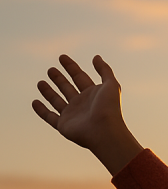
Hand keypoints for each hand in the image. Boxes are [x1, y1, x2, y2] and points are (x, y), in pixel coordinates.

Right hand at [33, 54, 142, 174]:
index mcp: (93, 94)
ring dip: (48, 92)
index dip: (71, 67)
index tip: (62, 57)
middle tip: (51, 69)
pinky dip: (41, 110)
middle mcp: (82, 104)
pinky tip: (35, 102)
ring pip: (57, 101)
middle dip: (59, 79)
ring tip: (40, 82)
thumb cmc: (109, 108)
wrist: (105, 131)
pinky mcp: (63, 125)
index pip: (80, 77)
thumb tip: (96, 57)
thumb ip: (105, 70)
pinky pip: (49, 117)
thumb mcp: (111, 85)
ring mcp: (72, 115)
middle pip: (67, 88)